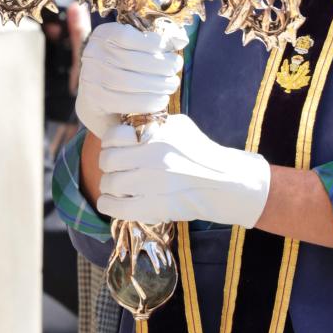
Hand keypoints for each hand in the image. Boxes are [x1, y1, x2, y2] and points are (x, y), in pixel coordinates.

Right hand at [75, 20, 187, 140]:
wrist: (97, 101)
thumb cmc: (122, 68)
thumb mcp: (134, 48)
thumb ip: (154, 42)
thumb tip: (182, 39)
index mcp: (102, 35)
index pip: (125, 36)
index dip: (151, 42)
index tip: (169, 49)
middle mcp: (91, 55)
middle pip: (130, 59)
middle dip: (160, 64)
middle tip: (176, 68)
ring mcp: (90, 79)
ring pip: (128, 81)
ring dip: (157, 84)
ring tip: (172, 84)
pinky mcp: (94, 102)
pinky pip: (124, 101)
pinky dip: (147, 101)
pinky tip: (161, 99)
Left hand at [97, 113, 270, 228]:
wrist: (224, 182)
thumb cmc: (200, 152)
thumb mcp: (179, 126)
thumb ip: (152, 124)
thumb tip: (126, 125)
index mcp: (157, 134)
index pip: (114, 136)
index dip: (110, 143)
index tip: (114, 147)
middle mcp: (152, 157)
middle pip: (108, 160)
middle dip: (107, 164)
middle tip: (114, 167)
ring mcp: (152, 184)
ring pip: (110, 183)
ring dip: (108, 185)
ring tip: (116, 185)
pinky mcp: (154, 208)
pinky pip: (117, 208)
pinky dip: (108, 204)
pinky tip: (111, 202)